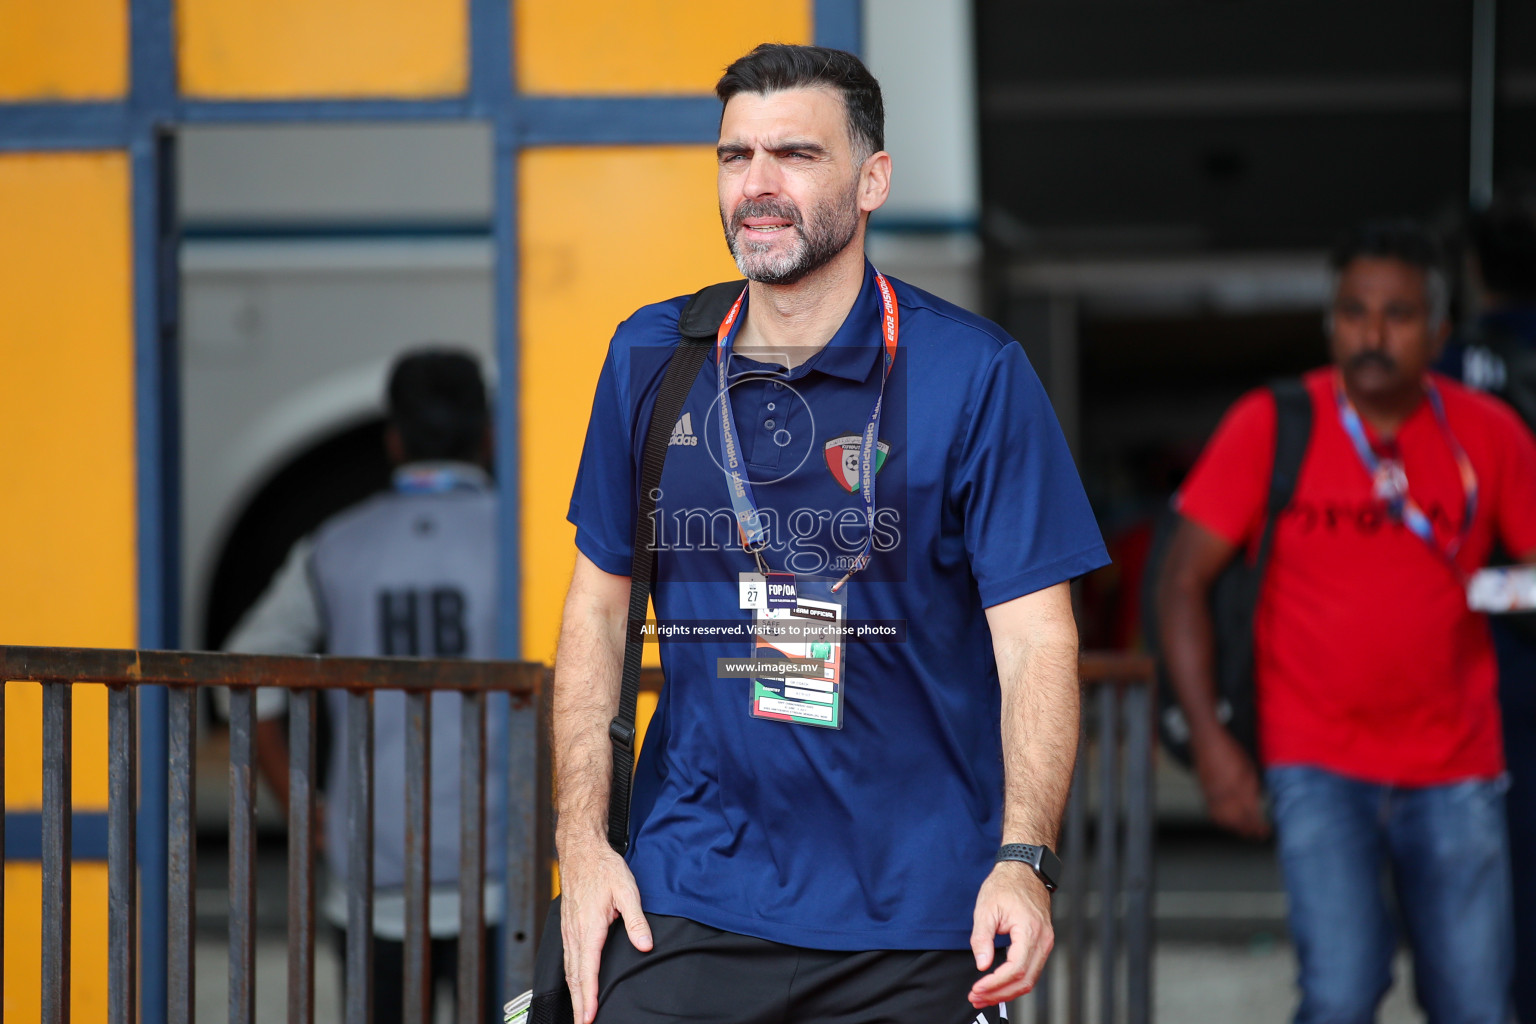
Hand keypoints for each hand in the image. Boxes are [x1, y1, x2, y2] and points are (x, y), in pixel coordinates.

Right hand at [558, 844, 652, 1023]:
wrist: (581, 849)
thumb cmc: (604, 867)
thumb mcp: (627, 889)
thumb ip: (635, 920)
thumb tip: (645, 945)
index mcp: (589, 928)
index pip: (588, 971)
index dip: (589, 997)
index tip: (590, 1018)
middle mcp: (575, 933)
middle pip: (575, 977)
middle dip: (579, 1004)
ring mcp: (569, 930)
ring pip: (569, 970)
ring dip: (574, 994)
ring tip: (579, 1014)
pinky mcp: (568, 926)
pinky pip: (568, 959)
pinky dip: (571, 978)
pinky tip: (575, 985)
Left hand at [968, 861, 1053, 1007]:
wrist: (1024, 870)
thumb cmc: (1005, 884)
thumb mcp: (985, 908)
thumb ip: (981, 938)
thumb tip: (981, 965)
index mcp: (1029, 930)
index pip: (1015, 969)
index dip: (995, 983)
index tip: (977, 988)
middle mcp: (1043, 940)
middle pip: (1025, 980)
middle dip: (999, 994)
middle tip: (976, 998)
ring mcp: (1046, 943)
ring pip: (1030, 979)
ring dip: (1007, 992)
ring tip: (984, 996)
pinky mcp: (1042, 944)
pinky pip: (1031, 970)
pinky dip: (1014, 982)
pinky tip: (998, 986)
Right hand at [1191, 729, 1269, 838]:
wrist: (1206, 739)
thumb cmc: (1229, 749)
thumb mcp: (1249, 766)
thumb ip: (1252, 787)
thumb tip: (1256, 802)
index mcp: (1239, 786)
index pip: (1251, 814)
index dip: (1259, 826)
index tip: (1266, 831)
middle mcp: (1224, 793)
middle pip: (1237, 821)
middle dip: (1249, 831)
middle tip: (1258, 835)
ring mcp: (1212, 794)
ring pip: (1223, 820)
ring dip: (1235, 828)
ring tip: (1244, 831)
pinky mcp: (1204, 792)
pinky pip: (1213, 813)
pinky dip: (1222, 822)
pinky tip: (1228, 822)